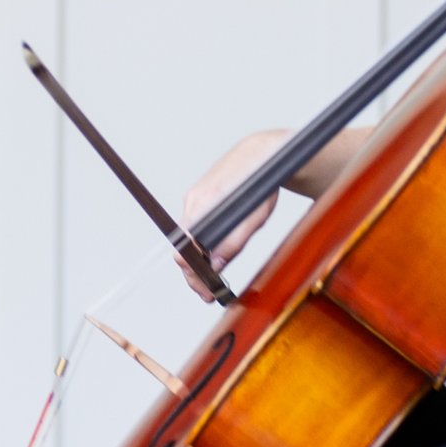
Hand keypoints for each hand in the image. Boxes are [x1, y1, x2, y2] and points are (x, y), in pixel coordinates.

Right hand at [177, 132, 285, 289]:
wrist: (262, 153)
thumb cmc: (260, 184)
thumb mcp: (254, 218)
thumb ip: (233, 243)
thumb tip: (215, 266)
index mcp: (204, 204)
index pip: (184, 247)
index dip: (192, 272)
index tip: (203, 289)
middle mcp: (193, 201)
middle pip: (183, 247)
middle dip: (193, 273)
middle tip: (208, 294)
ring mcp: (195, 199)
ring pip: (189, 238)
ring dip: (197, 261)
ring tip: (211, 282)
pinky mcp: (200, 199)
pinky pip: (196, 227)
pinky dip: (201, 245)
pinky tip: (212, 257)